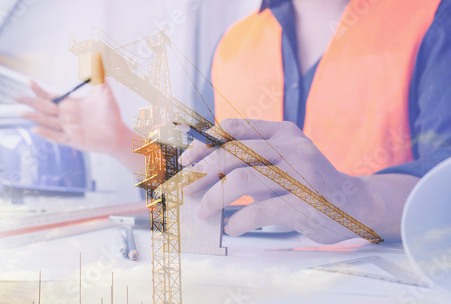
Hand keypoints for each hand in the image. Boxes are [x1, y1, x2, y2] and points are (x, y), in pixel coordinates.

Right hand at [16, 79, 140, 169]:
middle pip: (43, 108)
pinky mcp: (72, 140)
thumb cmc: (110, 113)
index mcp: (69, 105)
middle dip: (29, 103)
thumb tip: (98, 56)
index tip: (29, 82)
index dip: (39, 90)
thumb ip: (99, 75)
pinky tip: (36, 129)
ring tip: (21, 113)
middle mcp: (65, 116)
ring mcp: (67, 129)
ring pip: (46, 122)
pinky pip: (56, 137)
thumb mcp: (104, 91)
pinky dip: (46, 134)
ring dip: (34, 117)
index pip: (49, 97)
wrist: (118, 132)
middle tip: (15, 97)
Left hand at [180, 119, 415, 243]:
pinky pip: (260, 211)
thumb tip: (199, 166)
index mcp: (283, 133)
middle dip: (202, 172)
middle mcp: (292, 148)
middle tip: (188, 189)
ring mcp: (301, 175)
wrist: (357, 205)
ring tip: (204, 212)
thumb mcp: (281, 161)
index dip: (205, 143)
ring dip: (215, 198)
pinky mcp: (305, 204)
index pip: (234, 127)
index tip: (187, 160)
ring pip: (242, 180)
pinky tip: (232, 227)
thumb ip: (249, 158)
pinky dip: (239, 221)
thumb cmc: (307, 184)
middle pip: (233, 153)